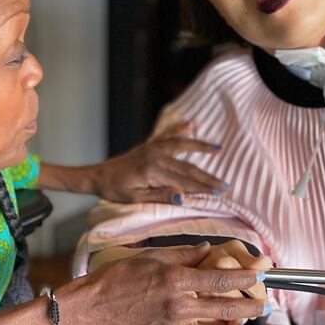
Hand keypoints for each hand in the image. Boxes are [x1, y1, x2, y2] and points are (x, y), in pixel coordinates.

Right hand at [74, 243, 267, 324]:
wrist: (96, 305)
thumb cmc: (120, 277)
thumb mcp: (152, 256)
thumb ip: (184, 254)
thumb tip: (208, 250)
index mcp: (176, 280)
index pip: (221, 281)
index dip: (246, 278)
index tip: (261, 273)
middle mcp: (179, 305)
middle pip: (228, 309)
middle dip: (253, 305)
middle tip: (264, 300)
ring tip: (248, 318)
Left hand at [92, 122, 225, 203]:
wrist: (98, 175)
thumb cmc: (115, 190)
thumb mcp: (135, 199)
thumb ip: (160, 196)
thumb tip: (183, 198)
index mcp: (152, 171)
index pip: (184, 181)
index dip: (202, 188)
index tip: (220, 193)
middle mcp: (155, 156)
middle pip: (188, 167)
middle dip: (208, 176)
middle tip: (226, 184)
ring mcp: (153, 147)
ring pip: (182, 146)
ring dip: (201, 147)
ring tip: (219, 148)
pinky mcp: (150, 144)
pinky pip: (168, 135)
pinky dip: (180, 129)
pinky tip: (191, 125)